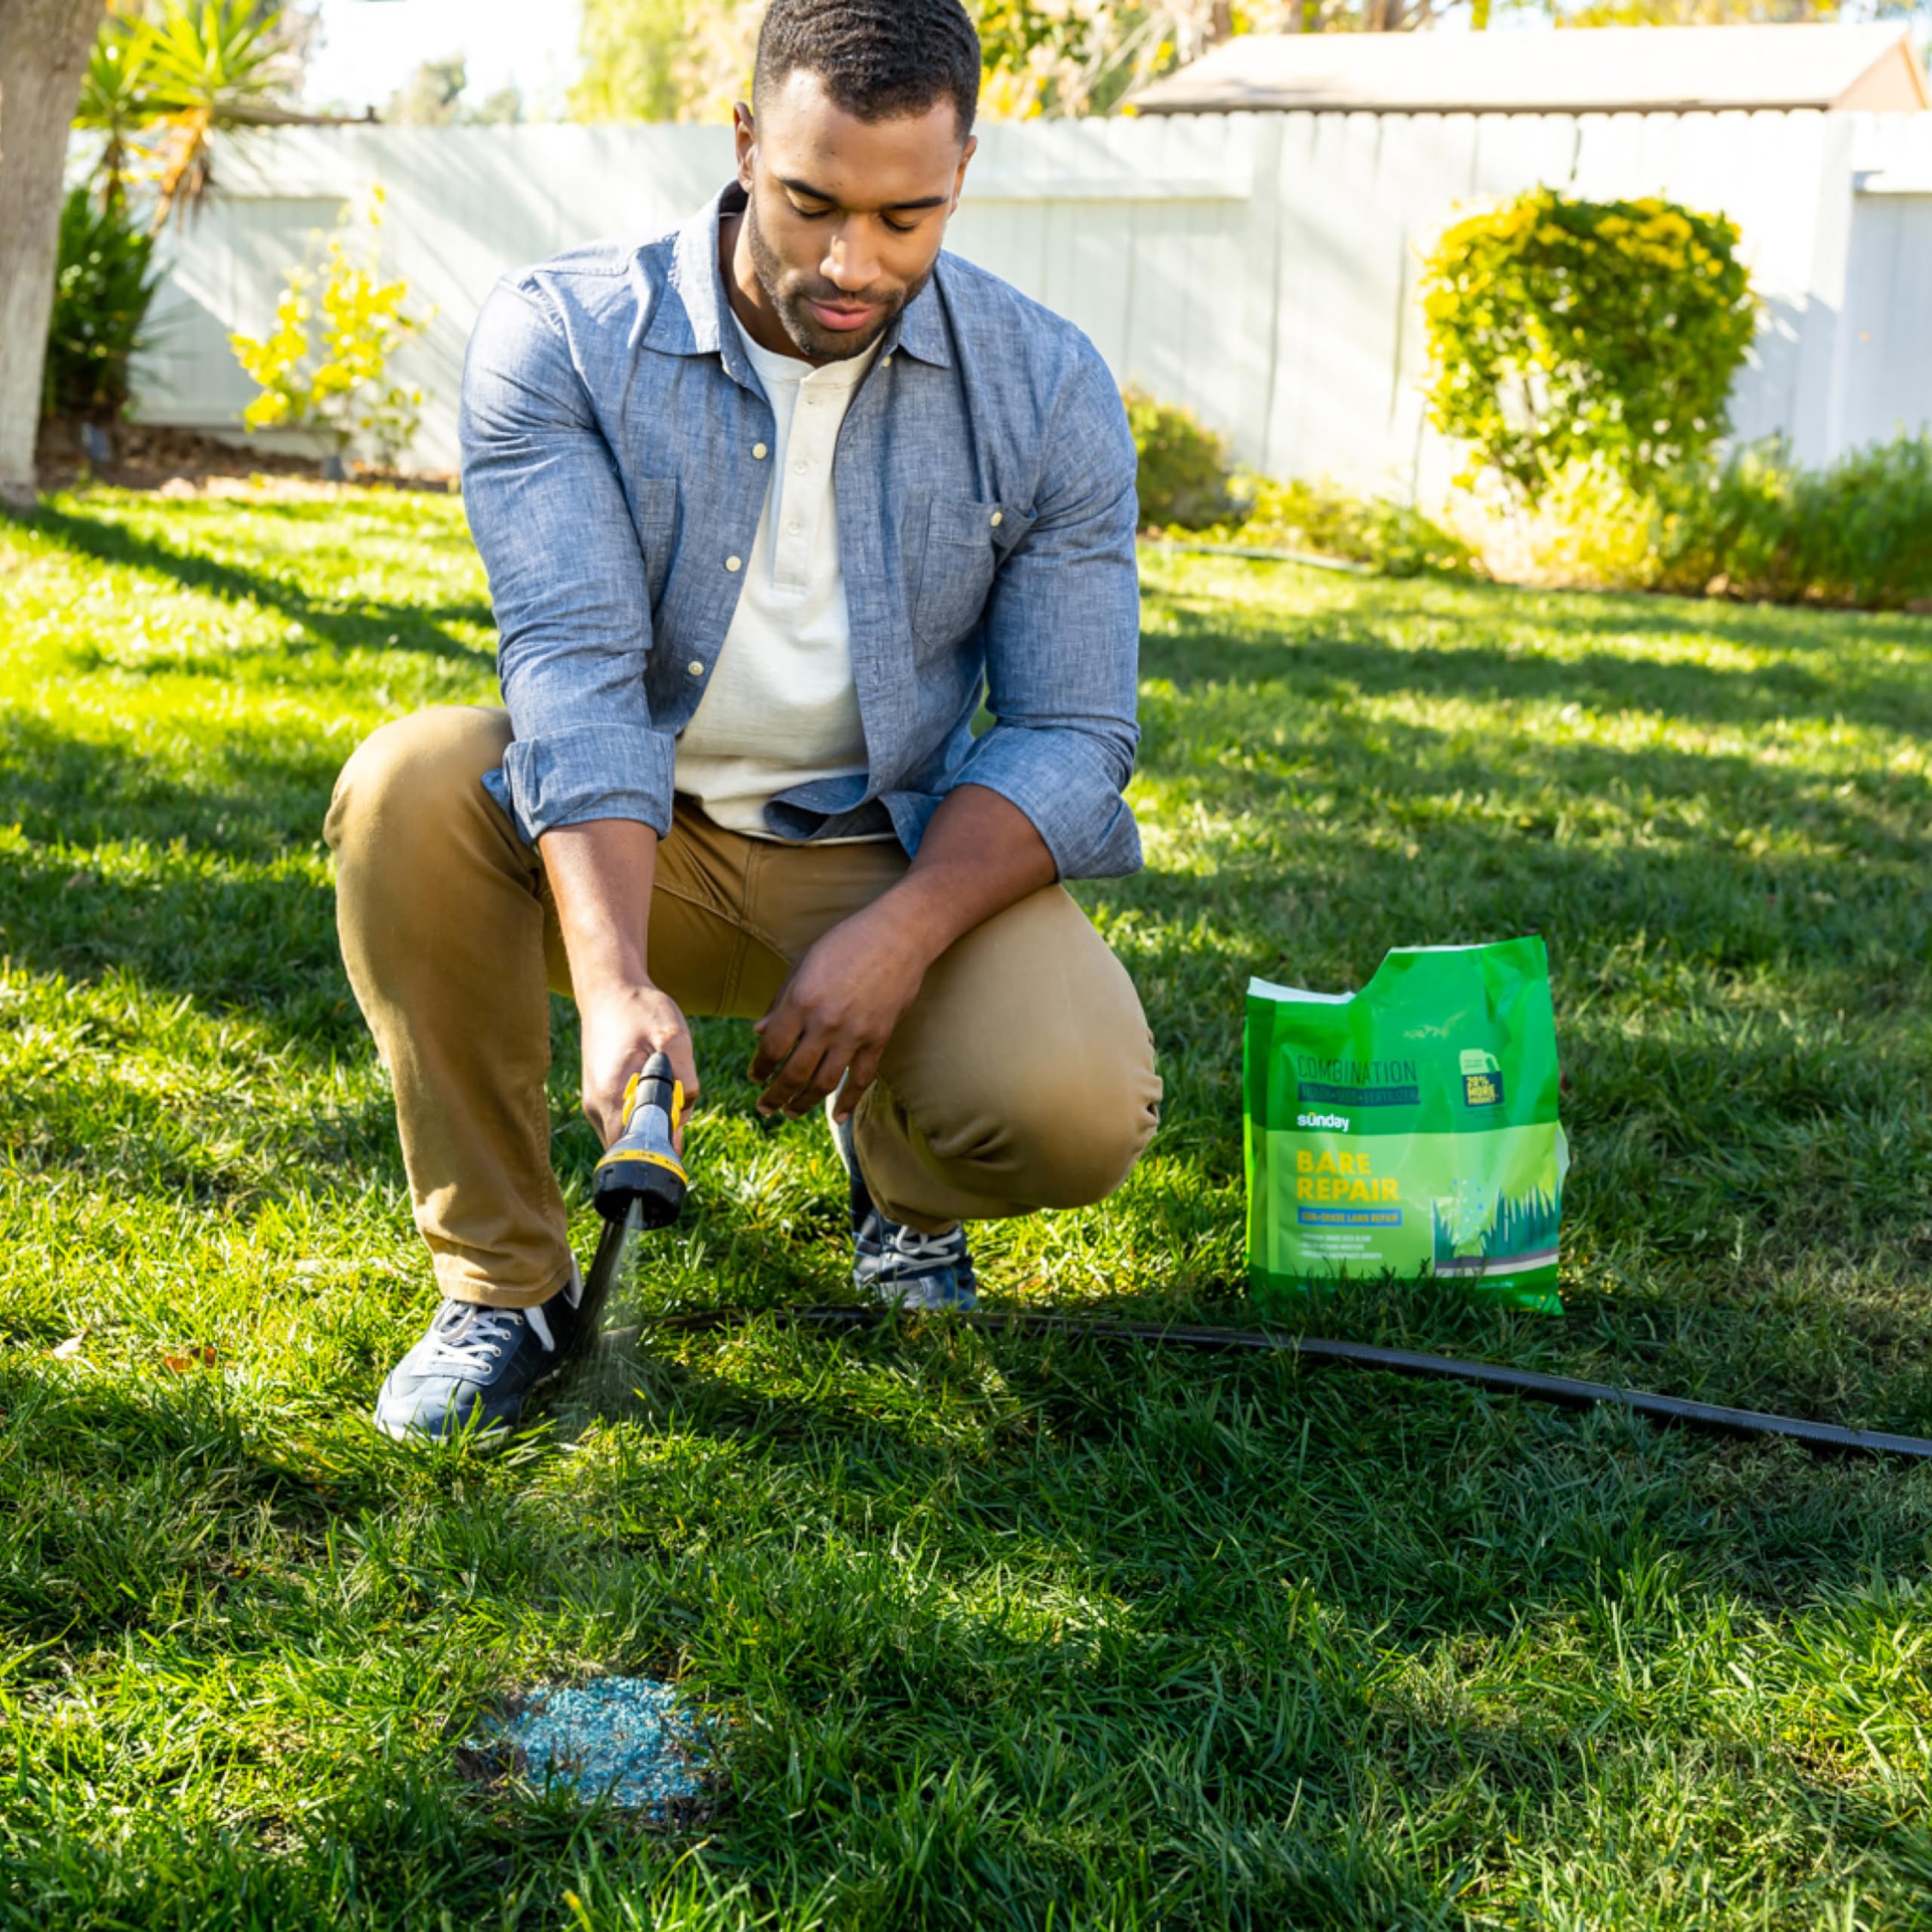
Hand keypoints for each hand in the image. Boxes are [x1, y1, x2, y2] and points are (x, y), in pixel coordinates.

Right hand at [577, 980, 699, 1150]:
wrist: (609, 991)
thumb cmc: (641, 1010)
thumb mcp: (674, 1037)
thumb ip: (683, 1079)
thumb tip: (682, 1116)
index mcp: (612, 1095)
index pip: (634, 1148)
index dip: (661, 1144)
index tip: (676, 1121)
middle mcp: (596, 1106)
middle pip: (634, 1144)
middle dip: (661, 1131)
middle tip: (672, 1095)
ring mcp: (593, 1104)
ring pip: (629, 1133)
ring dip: (652, 1120)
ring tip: (659, 1081)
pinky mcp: (597, 1098)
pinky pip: (622, 1120)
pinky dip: (641, 1111)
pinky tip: (649, 1082)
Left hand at [750, 900, 930, 1123]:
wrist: (899, 935)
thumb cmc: (846, 942)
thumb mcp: (804, 964)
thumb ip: (781, 1001)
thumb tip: (758, 1033)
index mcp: (801, 1000)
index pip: (771, 1048)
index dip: (759, 1067)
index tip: (754, 1076)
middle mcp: (824, 1022)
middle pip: (793, 1073)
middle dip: (775, 1095)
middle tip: (764, 1107)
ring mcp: (854, 1034)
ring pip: (824, 1083)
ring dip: (803, 1104)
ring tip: (791, 1113)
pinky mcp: (879, 1039)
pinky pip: (861, 1079)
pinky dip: (849, 1102)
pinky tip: (838, 1117)